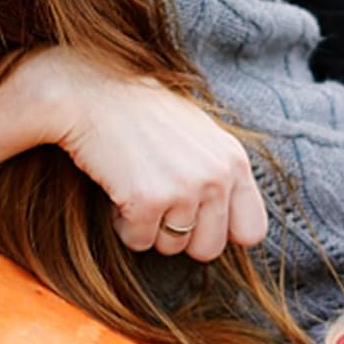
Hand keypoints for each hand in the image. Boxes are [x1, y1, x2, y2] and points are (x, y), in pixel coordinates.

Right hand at [31, 48, 268, 261]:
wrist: (92, 95)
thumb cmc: (140, 113)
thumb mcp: (198, 134)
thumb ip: (218, 171)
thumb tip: (227, 219)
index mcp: (234, 161)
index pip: (251, 230)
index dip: (219, 232)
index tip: (194, 221)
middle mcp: (216, 178)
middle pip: (208, 248)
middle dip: (179, 237)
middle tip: (157, 209)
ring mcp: (183, 190)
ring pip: (170, 247)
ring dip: (148, 228)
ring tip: (135, 192)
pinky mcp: (146, 201)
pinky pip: (137, 241)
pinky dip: (123, 225)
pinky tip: (118, 193)